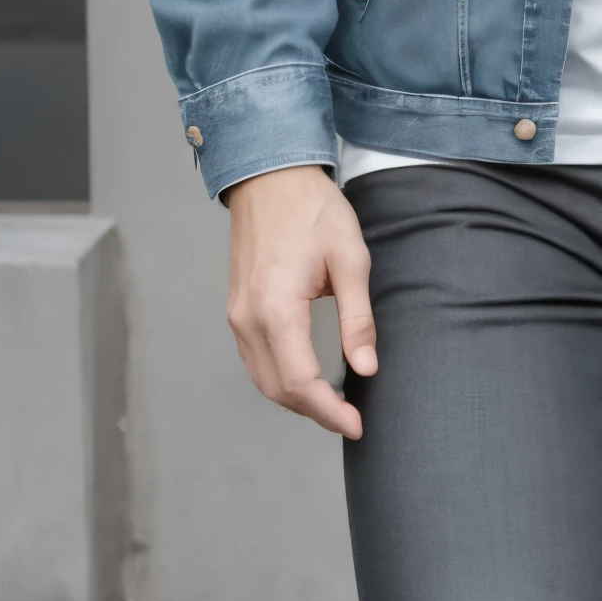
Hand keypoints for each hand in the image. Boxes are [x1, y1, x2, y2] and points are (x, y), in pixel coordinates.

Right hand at [225, 164, 377, 437]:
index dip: (329, 412)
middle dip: (314, 411)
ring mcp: (236, 314)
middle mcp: (248, 319)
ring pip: (262, 378)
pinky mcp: (236, 307)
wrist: (270, 175)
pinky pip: (254, 358)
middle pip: (277, 389)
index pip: (300, 383)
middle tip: (350, 418)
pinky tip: (305, 375)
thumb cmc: (312, 209)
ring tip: (332, 402)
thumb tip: (366, 368)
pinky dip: (279, 376)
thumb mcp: (349, 258)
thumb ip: (357, 318)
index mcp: (276, 309)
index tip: (356, 425)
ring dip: (295, 398)